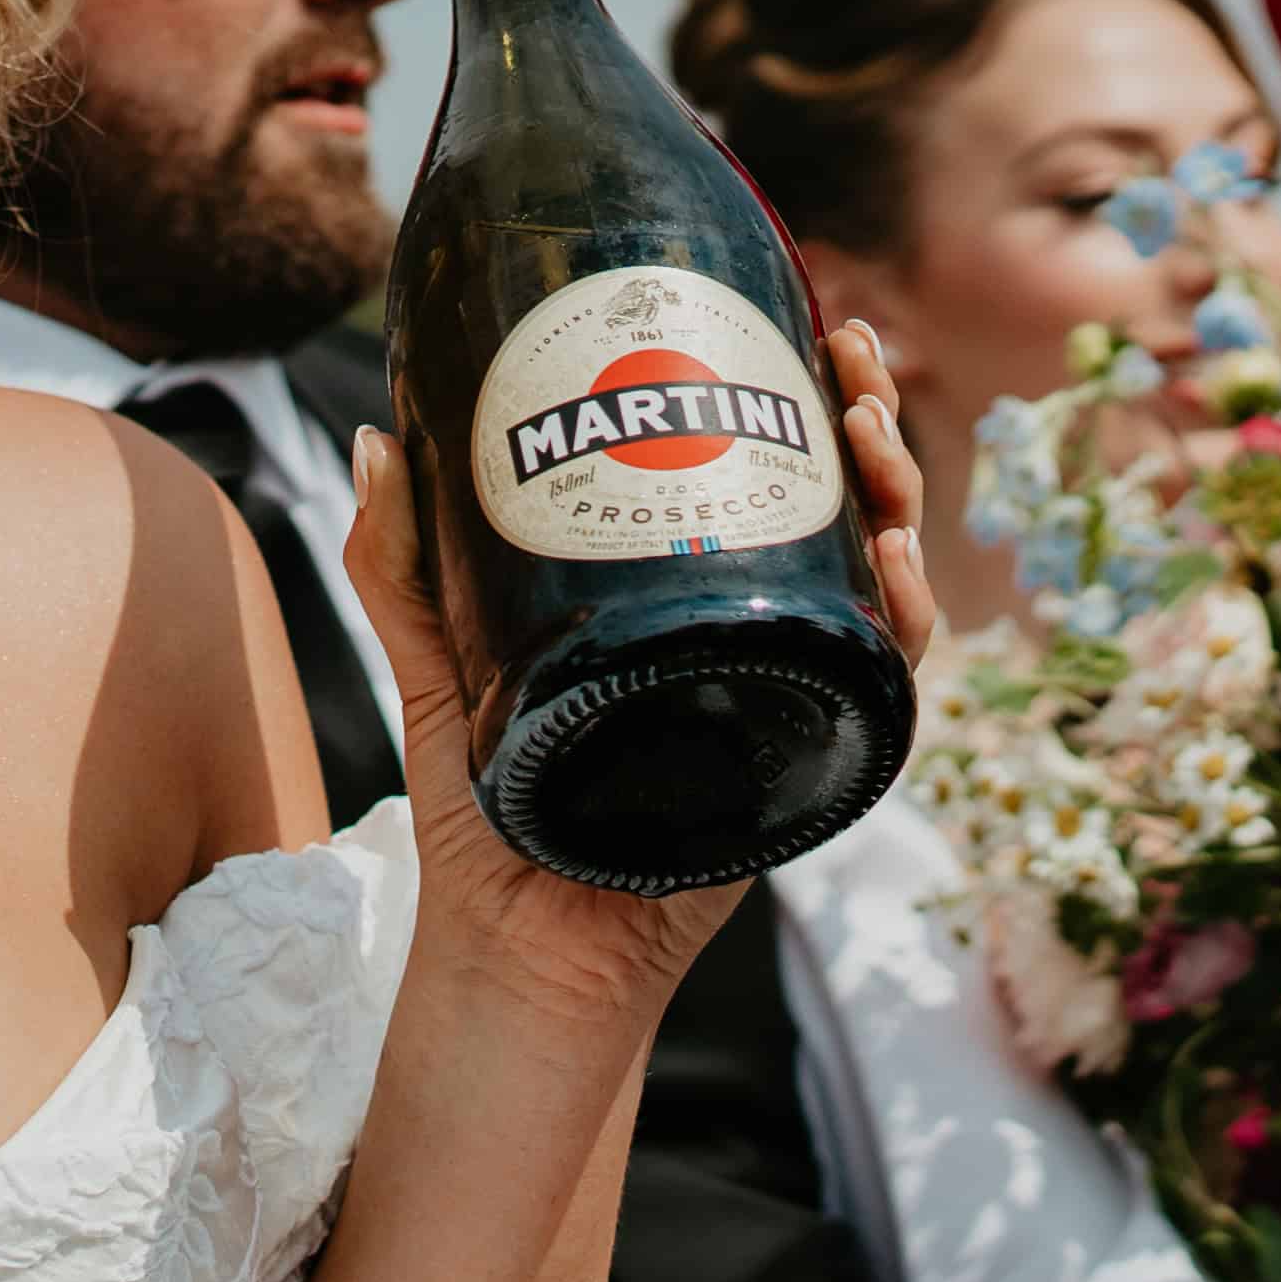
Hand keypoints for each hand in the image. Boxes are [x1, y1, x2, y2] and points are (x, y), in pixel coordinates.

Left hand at [333, 319, 936, 988]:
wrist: (507, 959)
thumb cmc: (482, 823)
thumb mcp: (436, 666)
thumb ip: (402, 566)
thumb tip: (377, 437)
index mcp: (687, 605)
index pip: (773, 484)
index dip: (806, 402)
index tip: (808, 321)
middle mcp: (753, 648)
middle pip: (850, 519)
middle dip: (872, 426)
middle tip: (850, 354)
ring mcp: (789, 711)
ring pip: (886, 593)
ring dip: (903, 504)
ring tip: (872, 438)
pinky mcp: (804, 781)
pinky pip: (883, 701)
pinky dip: (902, 632)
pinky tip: (899, 571)